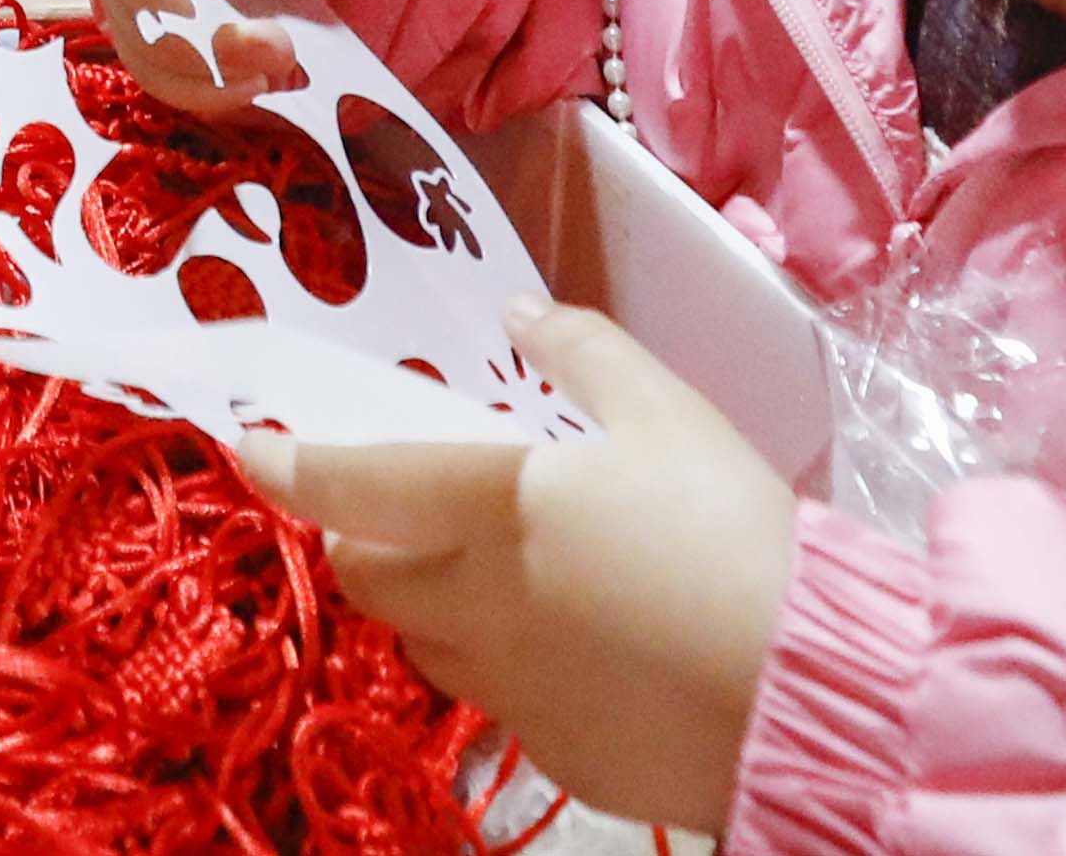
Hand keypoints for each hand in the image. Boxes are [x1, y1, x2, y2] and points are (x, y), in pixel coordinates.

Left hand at [238, 306, 800, 833]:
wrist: (808, 689)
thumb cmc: (731, 532)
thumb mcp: (668, 413)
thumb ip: (584, 352)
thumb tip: (521, 313)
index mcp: (489, 510)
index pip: (351, 487)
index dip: (290, 466)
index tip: (257, 447)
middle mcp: (477, 606)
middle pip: (368, 576)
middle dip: (360, 537)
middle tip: (392, 509)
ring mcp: (511, 691)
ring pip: (425, 646)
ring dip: (427, 604)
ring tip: (486, 573)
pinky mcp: (555, 752)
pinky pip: (498, 702)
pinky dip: (507, 665)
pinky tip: (572, 646)